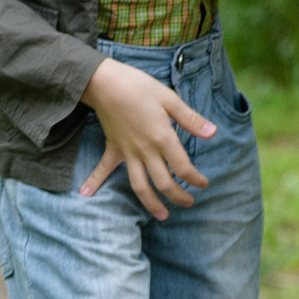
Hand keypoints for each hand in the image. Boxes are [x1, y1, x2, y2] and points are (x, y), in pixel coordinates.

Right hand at [78, 56, 214, 217]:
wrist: (107, 82)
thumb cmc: (139, 87)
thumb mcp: (170, 98)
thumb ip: (191, 119)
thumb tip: (213, 133)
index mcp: (162, 138)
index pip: (182, 167)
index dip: (195, 179)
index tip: (204, 184)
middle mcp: (145, 150)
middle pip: (163, 182)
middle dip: (177, 197)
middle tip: (189, 204)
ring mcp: (127, 152)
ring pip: (139, 185)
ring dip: (150, 203)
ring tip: (162, 215)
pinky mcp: (113, 147)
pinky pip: (103, 168)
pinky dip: (94, 181)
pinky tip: (85, 194)